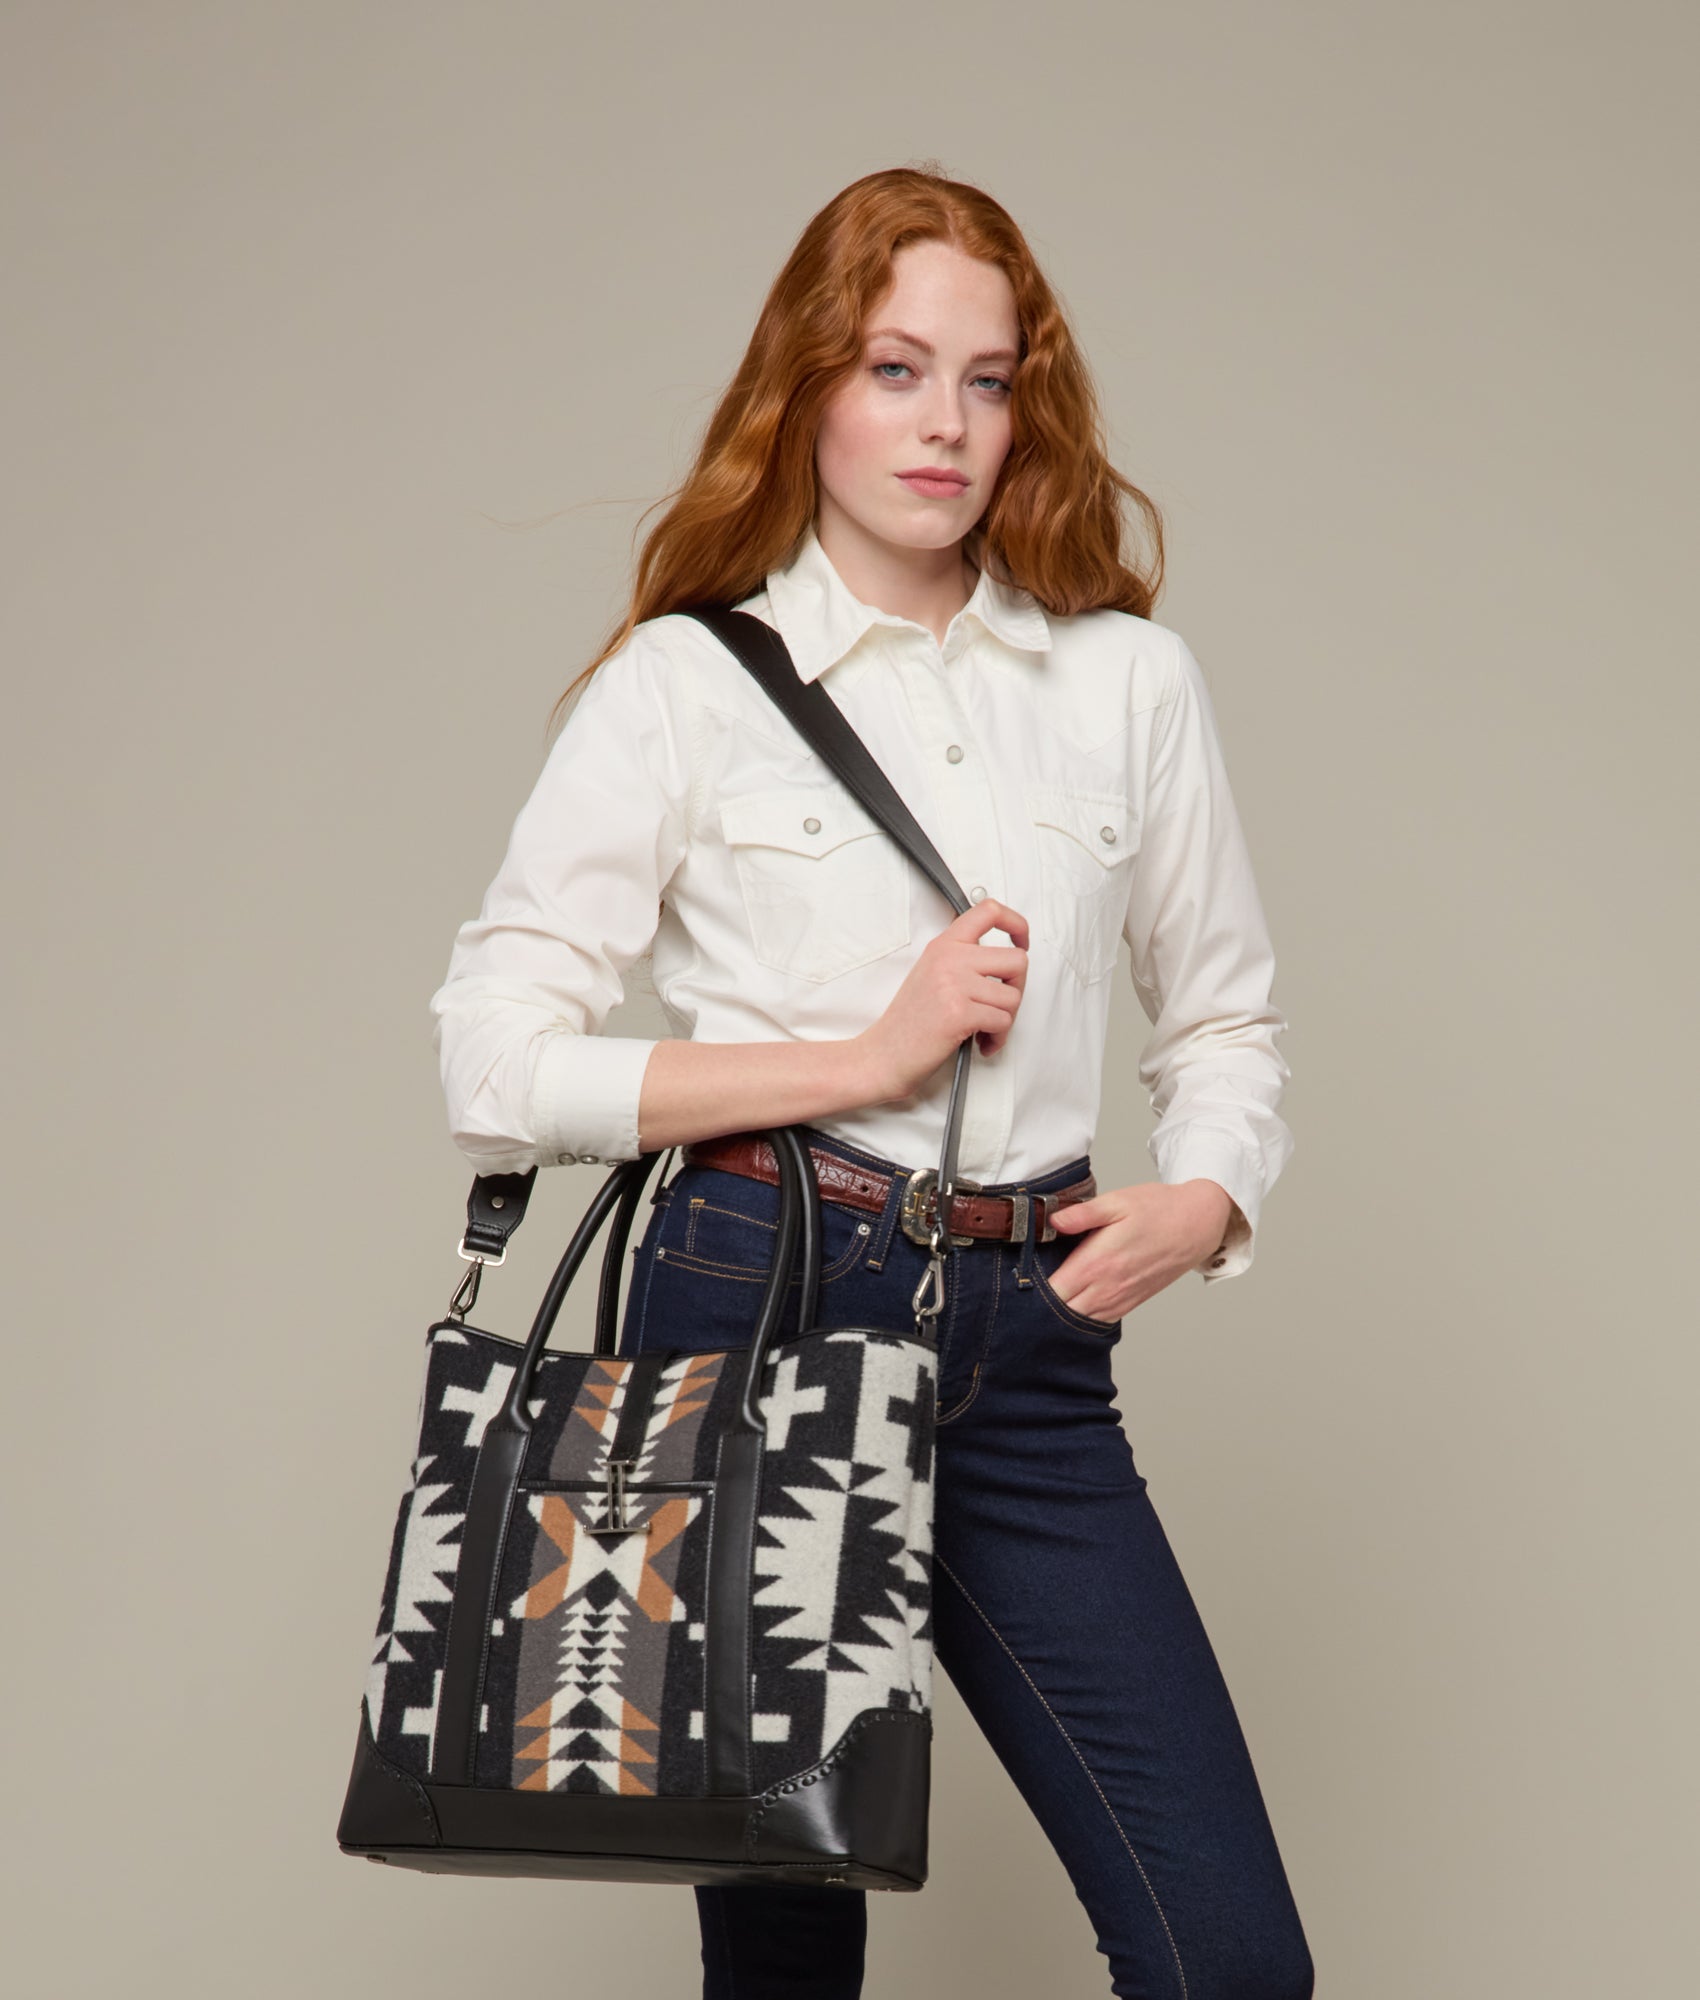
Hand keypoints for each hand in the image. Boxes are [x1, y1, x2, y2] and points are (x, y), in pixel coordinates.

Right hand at [853, 899, 1029, 1102]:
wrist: (884, 1055)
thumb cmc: (909, 1022)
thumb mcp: (932, 974)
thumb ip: (963, 959)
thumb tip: (1007, 962)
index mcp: (944, 945)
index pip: (990, 911)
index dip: (1017, 924)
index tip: (1021, 941)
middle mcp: (950, 958)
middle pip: (1018, 960)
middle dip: (1018, 988)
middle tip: (1001, 1005)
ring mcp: (954, 984)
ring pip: (1013, 996)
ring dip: (1006, 1020)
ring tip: (986, 1031)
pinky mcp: (959, 1013)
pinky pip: (1003, 1021)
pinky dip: (998, 1038)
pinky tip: (982, 1043)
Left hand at [1044, 1179, 1235, 1318]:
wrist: (1197, 1224)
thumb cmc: (1158, 1209)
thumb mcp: (1117, 1201)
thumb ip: (1082, 1214)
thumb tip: (1052, 1221)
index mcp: (1098, 1262)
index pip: (1054, 1290)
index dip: (1032, 1290)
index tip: (1018, 1280)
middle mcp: (1108, 1287)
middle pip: (1062, 1311)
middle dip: (1041, 1305)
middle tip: (1025, 1293)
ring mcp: (1121, 1298)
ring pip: (1080, 1320)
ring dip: (1061, 1314)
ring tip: (1043, 1301)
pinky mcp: (1131, 1302)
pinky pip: (1099, 1321)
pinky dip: (1082, 1317)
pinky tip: (1072, 1304)